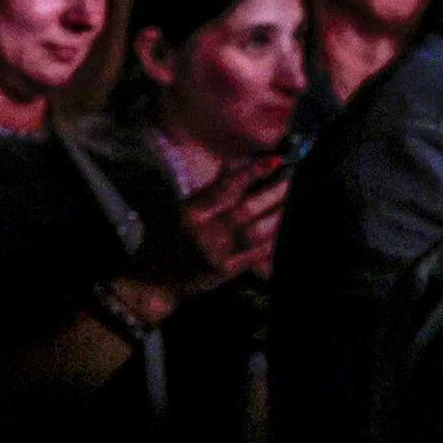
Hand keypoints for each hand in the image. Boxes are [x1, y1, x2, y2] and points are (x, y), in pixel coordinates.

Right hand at [171, 158, 289, 292]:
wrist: (153, 281)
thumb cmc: (165, 240)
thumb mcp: (178, 211)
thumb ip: (206, 190)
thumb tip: (230, 165)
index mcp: (190, 212)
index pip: (224, 187)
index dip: (251, 172)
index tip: (274, 161)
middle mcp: (203, 231)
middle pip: (245, 208)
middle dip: (272, 194)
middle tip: (290, 182)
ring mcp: (215, 252)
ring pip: (255, 231)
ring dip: (276, 217)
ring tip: (289, 204)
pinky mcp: (224, 271)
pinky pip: (255, 255)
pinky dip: (271, 243)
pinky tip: (283, 232)